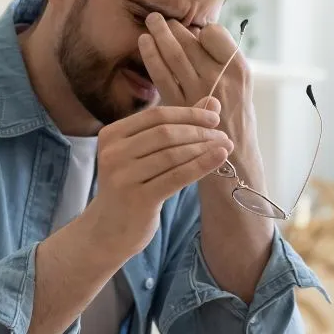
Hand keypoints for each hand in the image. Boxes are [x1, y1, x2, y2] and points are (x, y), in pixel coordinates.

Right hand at [82, 98, 233, 256]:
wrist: (109, 230)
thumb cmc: (132, 187)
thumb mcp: (146, 155)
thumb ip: (175, 127)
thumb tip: (212, 103)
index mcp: (111, 135)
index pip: (156, 115)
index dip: (188, 114)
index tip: (214, 117)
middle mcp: (113, 153)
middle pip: (165, 133)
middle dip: (199, 131)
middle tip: (222, 134)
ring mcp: (123, 176)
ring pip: (173, 154)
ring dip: (204, 148)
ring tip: (225, 147)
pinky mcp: (137, 199)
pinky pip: (177, 177)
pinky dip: (201, 165)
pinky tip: (219, 158)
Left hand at [138, 13, 256, 154]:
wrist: (233, 159)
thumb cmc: (236, 122)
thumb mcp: (240, 89)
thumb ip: (221, 65)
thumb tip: (196, 37)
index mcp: (239, 70)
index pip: (215, 35)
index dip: (201, 30)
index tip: (193, 31)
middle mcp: (220, 79)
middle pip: (191, 43)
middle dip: (173, 27)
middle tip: (158, 17)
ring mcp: (199, 93)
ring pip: (175, 55)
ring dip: (160, 35)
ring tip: (150, 22)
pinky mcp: (180, 107)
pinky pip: (162, 75)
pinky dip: (151, 56)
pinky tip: (144, 44)